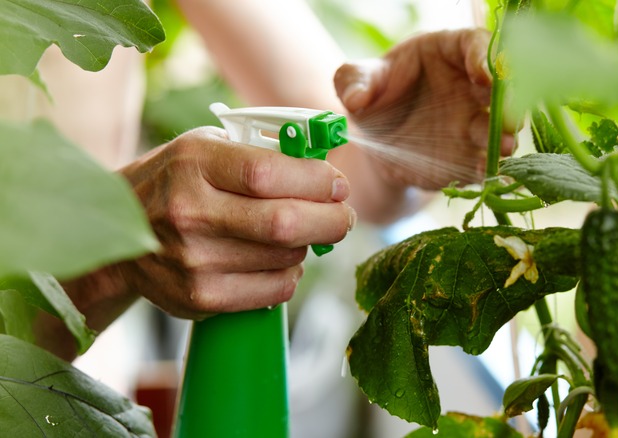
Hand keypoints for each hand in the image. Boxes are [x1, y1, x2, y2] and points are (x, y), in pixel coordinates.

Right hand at [114, 127, 354, 319]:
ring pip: (286, 257)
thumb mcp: (209, 147)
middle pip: (285, 223)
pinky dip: (290, 274)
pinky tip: (278, 260)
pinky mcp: (200, 297)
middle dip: (331, 220)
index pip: (268, 173)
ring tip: (299, 234)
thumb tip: (328, 173)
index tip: (338, 186)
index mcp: (195, 163)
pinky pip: (274, 290)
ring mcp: (193, 260)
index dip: (317, 181)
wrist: (121, 230)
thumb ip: (265, 153)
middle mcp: (190, 211)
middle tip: (343, 217)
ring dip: (307, 246)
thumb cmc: (179, 180)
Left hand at [333, 28, 514, 189]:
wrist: (377, 143)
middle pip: (500, 86)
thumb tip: (356, 98)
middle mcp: (470, 85)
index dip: (484, 57)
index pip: (474, 44)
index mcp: (447, 53)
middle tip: (509, 115)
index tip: (482, 75)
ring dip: (505, 136)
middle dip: (508, 100)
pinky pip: (484, 161)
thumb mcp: (356, 82)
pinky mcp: (470, 154)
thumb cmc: (373, 97)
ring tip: (506, 147)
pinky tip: (487, 174)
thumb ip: (353, 81)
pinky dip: (488, 168)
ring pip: (499, 126)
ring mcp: (474, 121)